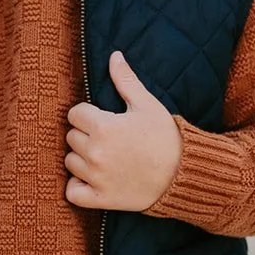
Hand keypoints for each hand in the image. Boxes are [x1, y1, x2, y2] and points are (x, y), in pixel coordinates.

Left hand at [65, 51, 182, 211]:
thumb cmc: (166, 137)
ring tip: (105, 157)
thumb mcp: (147, 105)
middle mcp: (95, 152)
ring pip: (70, 162)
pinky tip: (92, 179)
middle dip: (86, 135)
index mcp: (103, 126)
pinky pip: (72, 192)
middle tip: (109, 139)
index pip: (74, 114)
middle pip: (71, 137)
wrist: (184, 174)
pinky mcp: (101, 199)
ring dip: (82, 159)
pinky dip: (77, 187)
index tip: (104, 119)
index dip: (88, 114)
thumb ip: (125, 80)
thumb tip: (114, 55)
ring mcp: (96, 177)